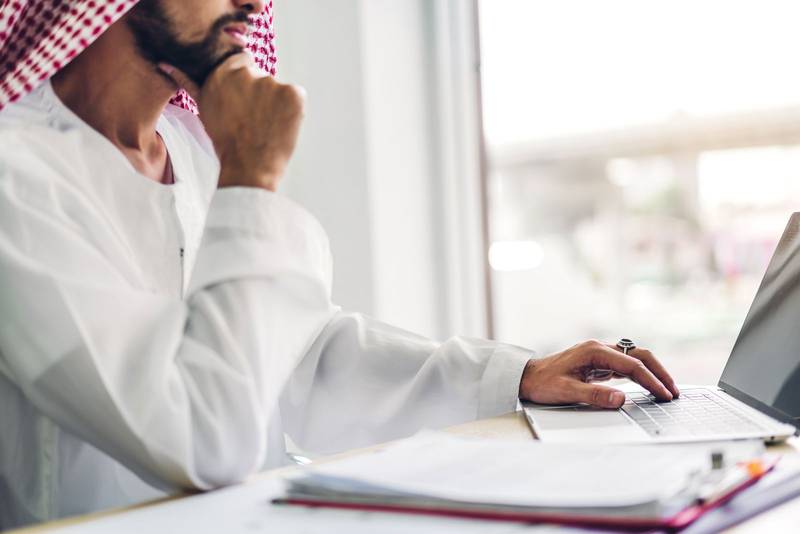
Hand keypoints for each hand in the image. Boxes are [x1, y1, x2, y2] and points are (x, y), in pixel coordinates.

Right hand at [162, 54, 305, 191]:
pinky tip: (280, 128)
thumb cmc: (225, 141)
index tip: (244, 104)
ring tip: (265, 127)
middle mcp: (247, 73)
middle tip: (254, 121)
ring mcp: (272, 83)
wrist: (247, 168)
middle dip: (260, 96)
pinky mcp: (293, 94)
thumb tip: (165, 65)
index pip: (243, 62)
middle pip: (261, 77)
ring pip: (279, 90)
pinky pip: (296, 98)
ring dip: (277, 105)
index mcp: (223, 72)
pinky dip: (292, 112)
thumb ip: (189, 83)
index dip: (246, 85)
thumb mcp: (204, 108)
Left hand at [518, 340, 679, 408]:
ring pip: (634, 358)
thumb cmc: (543, 383)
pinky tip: (647, 385)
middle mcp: (600, 348)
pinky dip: (640, 374)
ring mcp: (600, 354)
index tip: (665, 395)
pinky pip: (625, 365)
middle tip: (673, 391)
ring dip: (652, 372)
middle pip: (639, 355)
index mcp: (594, 351)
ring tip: (666, 389)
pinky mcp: (598, 362)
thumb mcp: (567, 392)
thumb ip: (595, 395)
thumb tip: (621, 399)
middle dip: (659, 372)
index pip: (632, 365)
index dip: (651, 381)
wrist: (527, 377)